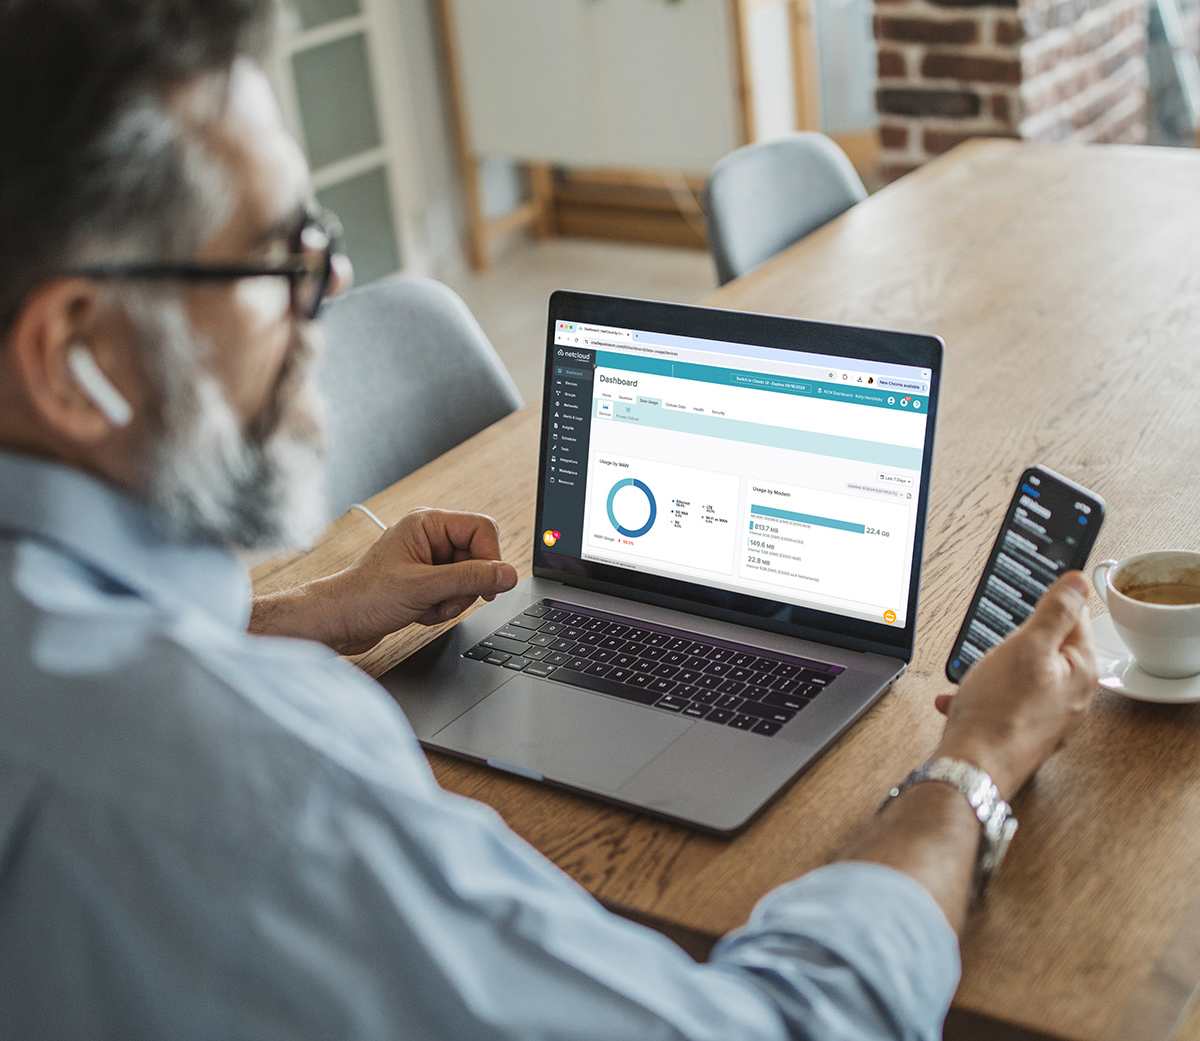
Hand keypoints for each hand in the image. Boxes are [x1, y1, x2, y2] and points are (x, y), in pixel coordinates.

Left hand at [324, 508, 517, 653]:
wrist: (337, 622)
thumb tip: (508, 574)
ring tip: (426, 607)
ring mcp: (428, 560)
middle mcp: (430, 538)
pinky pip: (454, 594)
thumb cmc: (365, 597)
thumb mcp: (424, 588)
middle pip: (479, 557)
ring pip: (468, 579)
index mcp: (428, 524)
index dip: (491, 558)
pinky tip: (419, 612)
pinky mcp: (425, 581)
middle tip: (442, 599)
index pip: (482, 529)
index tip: (488, 586)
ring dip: (453, 601)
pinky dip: (442, 608)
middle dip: (466, 586)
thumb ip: (470, 579)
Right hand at [932, 571, 1098, 798]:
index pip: (1074, 618)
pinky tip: (963, 699)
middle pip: (1044, 647)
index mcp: (1082, 670)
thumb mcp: (1026, 646)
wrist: (972, 767)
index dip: (1045, 610)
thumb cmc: (999, 711)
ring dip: (993, 670)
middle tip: (997, 650)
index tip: (1025, 610)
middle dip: (1013, 644)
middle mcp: (1072, 695)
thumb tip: (1077, 582)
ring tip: (976, 678)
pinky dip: (982, 695)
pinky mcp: (1024, 731)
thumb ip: (1056, 612)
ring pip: (1020, 674)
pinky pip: (1004, 700)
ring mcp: (1048, 716)